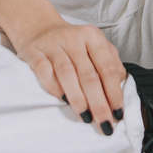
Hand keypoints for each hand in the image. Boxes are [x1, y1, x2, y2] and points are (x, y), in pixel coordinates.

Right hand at [9, 16, 128, 136]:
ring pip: (67, 74)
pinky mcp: (33, 51)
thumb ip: (111, 64)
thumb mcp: (96, 47)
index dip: (114, 93)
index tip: (118, 114)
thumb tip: (119, 87)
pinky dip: (53, 87)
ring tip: (86, 117)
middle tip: (104, 123)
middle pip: (88, 75)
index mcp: (93, 36)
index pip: (107, 68)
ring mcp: (52, 44)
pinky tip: (62, 100)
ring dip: (78, 99)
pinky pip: (44, 71)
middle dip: (98, 103)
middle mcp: (73, 38)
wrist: (40, 28)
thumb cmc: (74, 44)